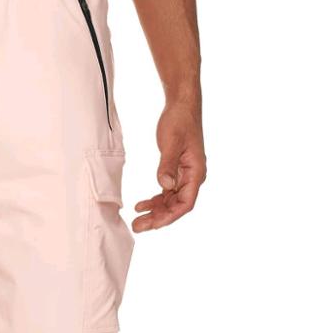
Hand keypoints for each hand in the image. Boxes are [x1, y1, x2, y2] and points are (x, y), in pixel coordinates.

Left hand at [132, 100, 205, 231]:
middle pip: (176, 206)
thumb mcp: (171, 143)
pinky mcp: (176, 172)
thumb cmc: (179, 121)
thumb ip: (167, 165)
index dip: (169, 216)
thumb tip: (165, 186)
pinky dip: (154, 200)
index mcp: (196, 173)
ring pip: (170, 201)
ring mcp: (185, 176)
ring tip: (136, 220)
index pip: (185, 204)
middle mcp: (193, 177)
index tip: (153, 223)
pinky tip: (140, 206)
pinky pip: (166, 192)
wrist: (181, 105)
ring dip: (155, 212)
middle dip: (158, 218)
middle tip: (137, 227)